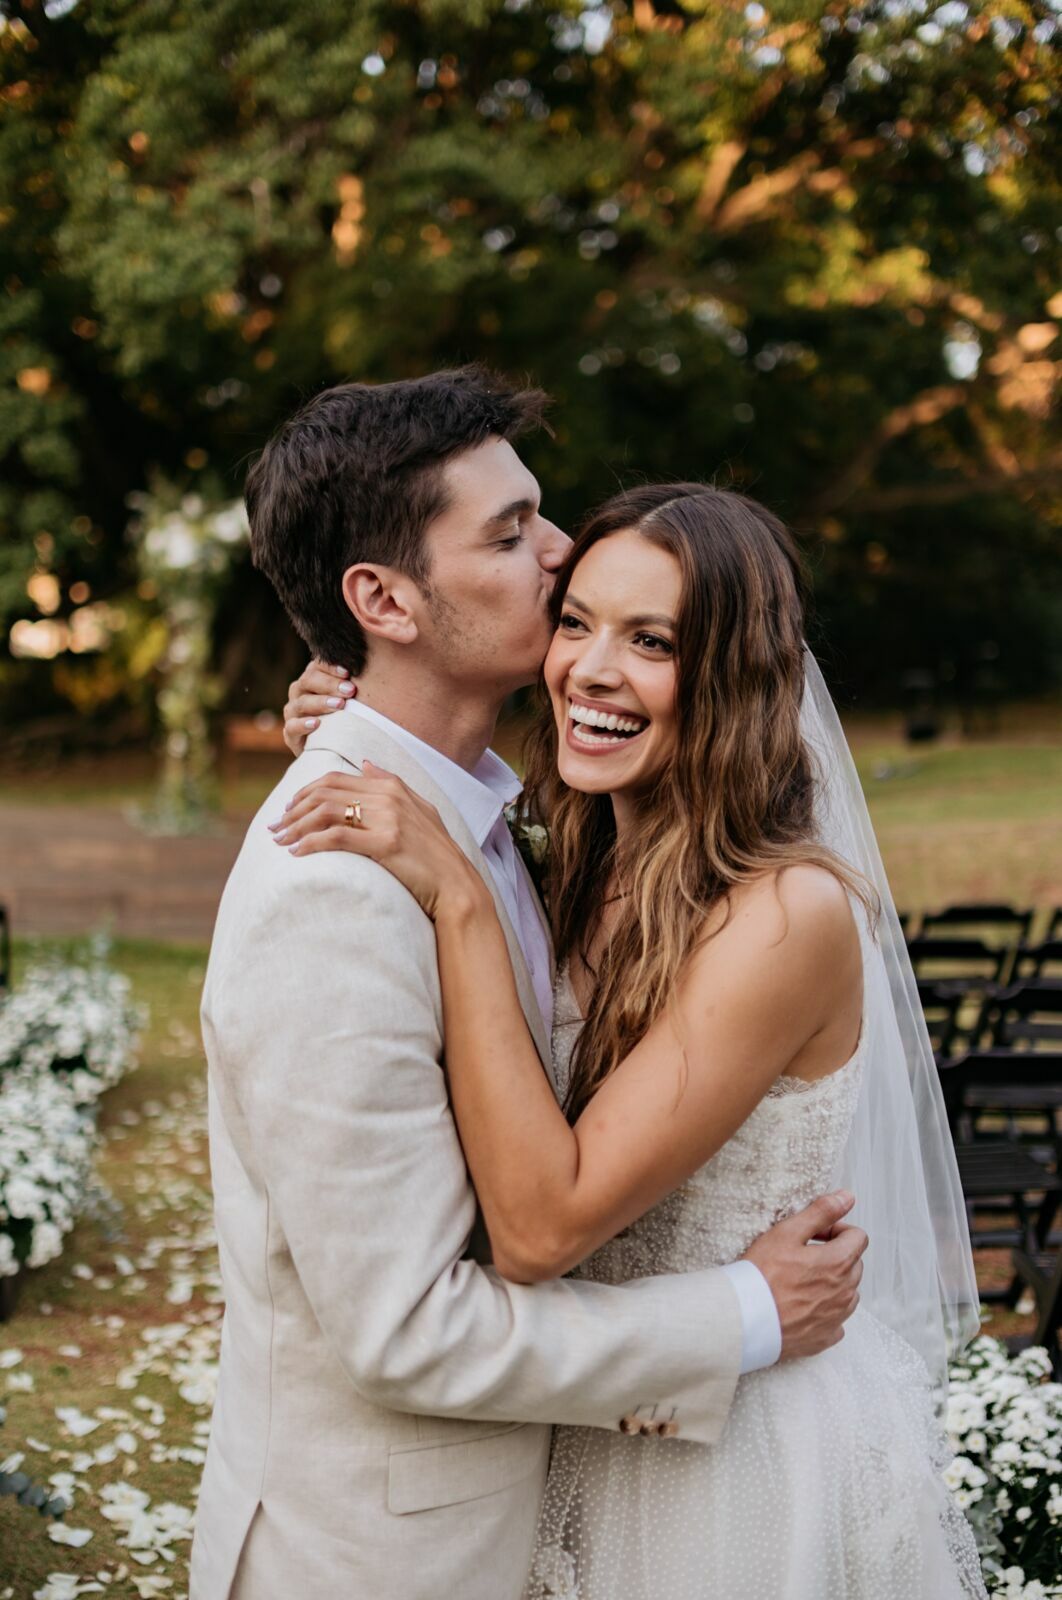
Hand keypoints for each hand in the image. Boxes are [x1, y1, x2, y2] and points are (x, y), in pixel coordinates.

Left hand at [270, 765, 485, 920]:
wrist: (457, 886)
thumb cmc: (437, 853)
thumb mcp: (420, 809)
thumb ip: (391, 783)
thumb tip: (364, 763)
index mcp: (393, 786)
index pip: (335, 780)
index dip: (304, 792)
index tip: (288, 809)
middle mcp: (389, 797)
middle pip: (325, 793)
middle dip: (293, 809)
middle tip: (275, 827)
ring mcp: (388, 819)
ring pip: (326, 812)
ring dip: (296, 826)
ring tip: (280, 841)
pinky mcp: (386, 844)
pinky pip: (336, 837)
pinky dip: (310, 842)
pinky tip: (297, 852)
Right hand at [282, 659, 355, 755]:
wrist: (334, 749)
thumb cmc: (347, 718)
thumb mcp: (351, 700)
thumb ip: (355, 685)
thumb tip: (377, 670)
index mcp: (313, 679)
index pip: (317, 665)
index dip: (330, 667)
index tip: (348, 672)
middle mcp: (300, 692)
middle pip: (308, 681)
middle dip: (330, 684)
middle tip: (350, 690)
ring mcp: (293, 713)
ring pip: (301, 703)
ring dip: (321, 703)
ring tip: (339, 705)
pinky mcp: (291, 734)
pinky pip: (292, 727)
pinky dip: (303, 724)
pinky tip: (317, 724)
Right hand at [742, 1190, 866, 1361]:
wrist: (746, 1320)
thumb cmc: (763, 1274)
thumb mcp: (788, 1232)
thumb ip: (821, 1212)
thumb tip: (847, 1197)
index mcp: (839, 1262)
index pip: (858, 1237)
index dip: (837, 1230)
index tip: (815, 1235)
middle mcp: (846, 1291)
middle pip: (854, 1264)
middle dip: (835, 1255)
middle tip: (803, 1255)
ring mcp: (837, 1317)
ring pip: (847, 1292)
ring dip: (832, 1283)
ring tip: (801, 1281)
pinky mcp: (826, 1337)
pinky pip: (836, 1320)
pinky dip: (825, 1311)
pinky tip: (802, 1306)